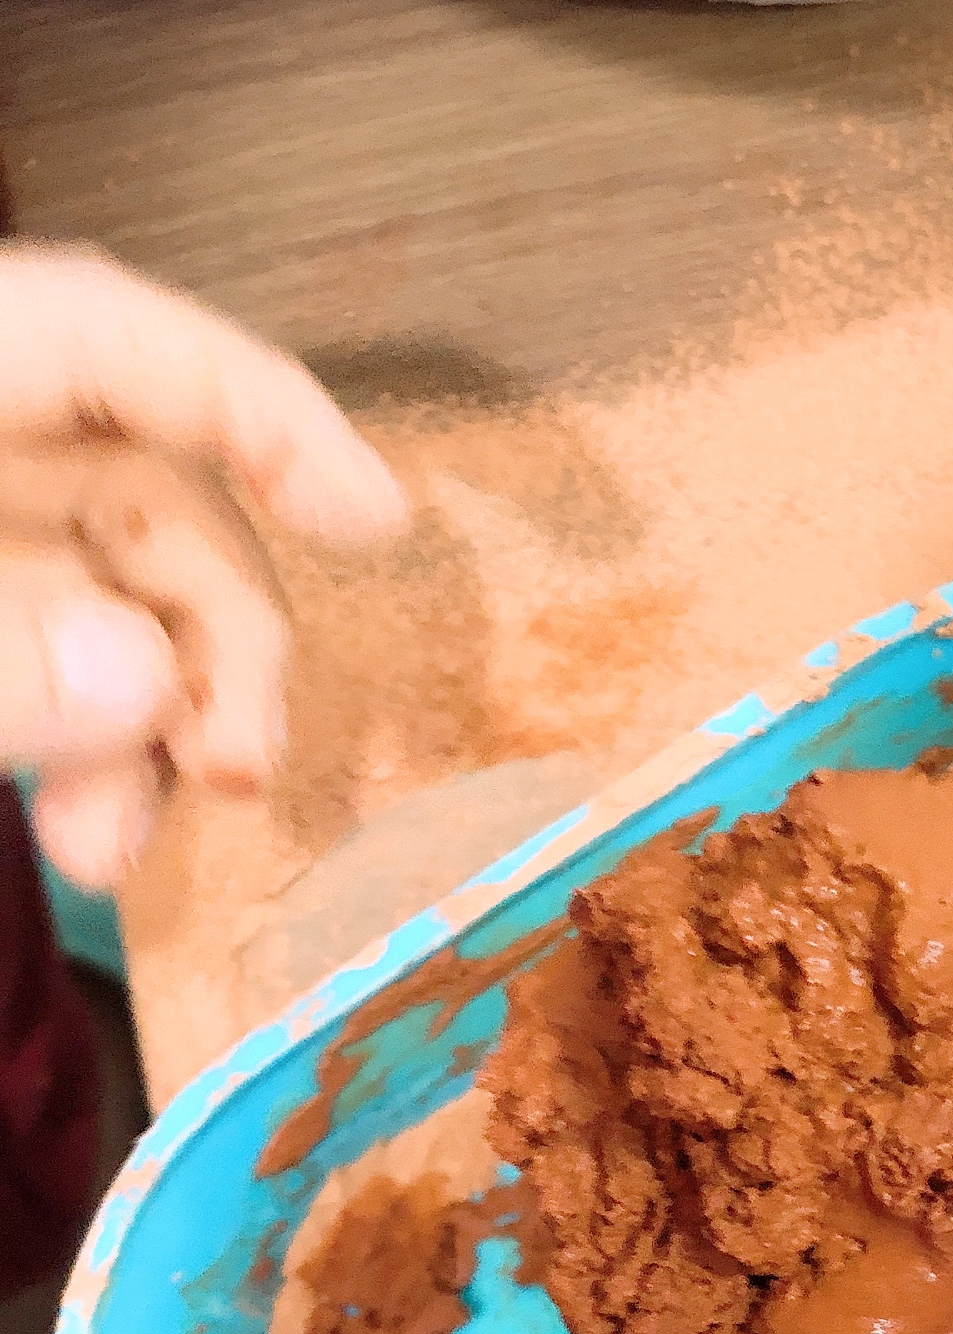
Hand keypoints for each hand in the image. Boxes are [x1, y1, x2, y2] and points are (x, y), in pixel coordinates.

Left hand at [0, 245, 407, 886]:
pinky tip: (93, 844)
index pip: (124, 342)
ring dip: (157, 741)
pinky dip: (91, 766)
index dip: (266, 415)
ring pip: (114, 622)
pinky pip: (56, 686)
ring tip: (121, 849)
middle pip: (152, 511)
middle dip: (217, 653)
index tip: (375, 520)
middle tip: (239, 769)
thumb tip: (143, 680)